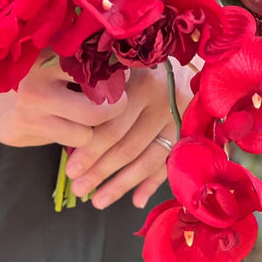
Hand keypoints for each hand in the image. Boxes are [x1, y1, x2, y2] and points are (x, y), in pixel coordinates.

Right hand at [0, 57, 127, 147]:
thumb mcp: (32, 49)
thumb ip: (65, 53)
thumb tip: (108, 52)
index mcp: (42, 69)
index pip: (94, 81)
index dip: (114, 83)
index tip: (122, 78)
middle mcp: (36, 99)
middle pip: (94, 118)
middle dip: (112, 113)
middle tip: (118, 103)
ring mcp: (27, 124)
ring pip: (81, 138)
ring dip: (89, 129)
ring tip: (89, 114)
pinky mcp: (18, 139)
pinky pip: (56, 141)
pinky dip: (63, 132)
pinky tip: (58, 118)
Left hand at [64, 60, 195, 209]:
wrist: (187, 60)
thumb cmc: (141, 64)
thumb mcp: (120, 69)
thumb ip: (103, 93)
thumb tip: (72, 131)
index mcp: (141, 83)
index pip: (112, 126)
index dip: (90, 151)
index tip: (71, 171)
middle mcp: (163, 101)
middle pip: (127, 146)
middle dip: (101, 172)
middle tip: (80, 189)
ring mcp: (180, 118)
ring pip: (147, 159)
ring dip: (122, 184)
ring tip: (98, 201)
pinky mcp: (190, 131)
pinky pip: (168, 162)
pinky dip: (152, 183)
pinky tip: (136, 202)